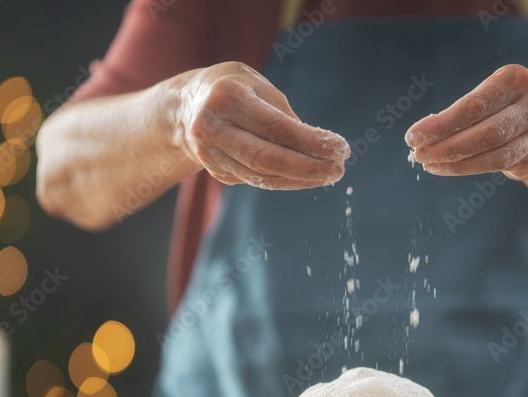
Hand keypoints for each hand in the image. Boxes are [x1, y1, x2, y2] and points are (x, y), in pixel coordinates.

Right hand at [175, 62, 349, 189]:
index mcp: (226, 97)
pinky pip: (257, 180)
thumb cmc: (233, 89)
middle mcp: (212, 127)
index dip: (312, 142)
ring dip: (301, 179)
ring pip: (263, 176)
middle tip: (339, 170)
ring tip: (330, 175)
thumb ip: (283, 114)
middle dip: (309, 168)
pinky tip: (307, 176)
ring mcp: (210, 154)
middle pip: (267, 159)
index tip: (341, 148)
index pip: (276, 127)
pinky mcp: (216, 171)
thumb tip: (318, 148)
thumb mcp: (257, 85)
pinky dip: (286, 181)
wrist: (186, 106)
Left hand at [405, 65, 527, 180]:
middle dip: (446, 145)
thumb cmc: (501, 110)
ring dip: (456, 161)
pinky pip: (500, 164)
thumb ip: (459, 114)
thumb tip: (421, 135)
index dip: (441, 124)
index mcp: (515, 78)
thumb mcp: (484, 101)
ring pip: (493, 152)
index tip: (413, 136)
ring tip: (429, 163)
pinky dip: (469, 168)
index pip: (473, 106)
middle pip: (485, 131)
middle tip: (418, 154)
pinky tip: (447, 168)